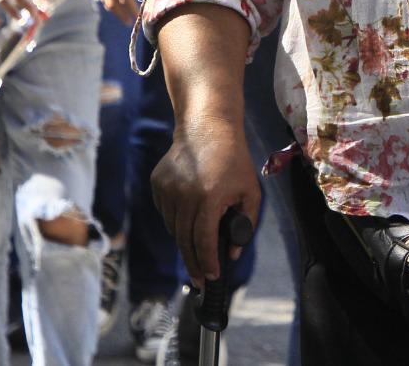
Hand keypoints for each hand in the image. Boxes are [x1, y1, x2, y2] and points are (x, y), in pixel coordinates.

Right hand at [152, 115, 260, 282]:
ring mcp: (167, 189)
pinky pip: (166, 213)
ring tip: (197, 246)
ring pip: (174, 228)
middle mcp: (184, 196)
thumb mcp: (250, 191)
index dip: (207, 263)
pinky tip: (188, 215)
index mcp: (209, 198)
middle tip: (199, 280)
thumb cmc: (234, 160)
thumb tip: (234, 253)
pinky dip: (176, 221)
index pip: (204, 241)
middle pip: (185, 241)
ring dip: (185, 241)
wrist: (207, 128)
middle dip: (193, 263)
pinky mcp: (158, 184)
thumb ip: (246, 223)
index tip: (211, 279)